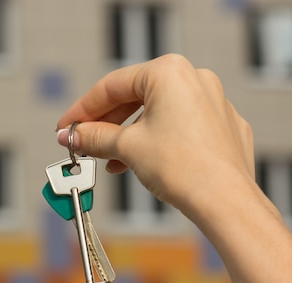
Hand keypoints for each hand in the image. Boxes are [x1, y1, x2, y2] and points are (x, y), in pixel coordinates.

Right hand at [56, 54, 255, 218]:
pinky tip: (142, 163)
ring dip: (129, 135)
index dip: (83, 109)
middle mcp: (195, 79)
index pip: (112, 86)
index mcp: (169, 72)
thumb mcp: (127, 148)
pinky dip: (157, 141)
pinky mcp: (223, 127)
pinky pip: (180, 127)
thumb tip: (73, 135)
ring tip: (110, 160)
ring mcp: (213, 102)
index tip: (67, 126)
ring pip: (158, 113)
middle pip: (135, 98)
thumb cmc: (184, 168)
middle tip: (84, 143)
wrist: (224, 201)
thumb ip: (95, 137)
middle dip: (106, 124)